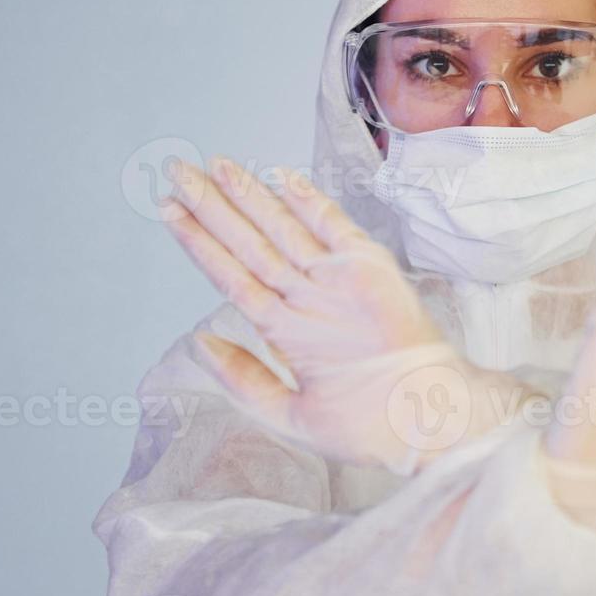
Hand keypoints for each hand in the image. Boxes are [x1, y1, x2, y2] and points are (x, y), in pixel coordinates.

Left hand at [163, 157, 527, 472]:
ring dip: (247, 197)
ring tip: (212, 167)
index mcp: (285, 329)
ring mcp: (334, 279)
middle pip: (248, 243)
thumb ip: (243, 379)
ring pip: (280, 230)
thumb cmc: (368, 427)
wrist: (425, 418)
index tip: (170, 213)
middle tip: (177, 171)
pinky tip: (279, 177)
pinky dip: (308, 201)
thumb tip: (199, 342)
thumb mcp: (291, 415)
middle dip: (211, 207)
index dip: (199, 243)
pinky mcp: (366, 266)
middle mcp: (304, 297)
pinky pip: (331, 226)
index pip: (231, 276)